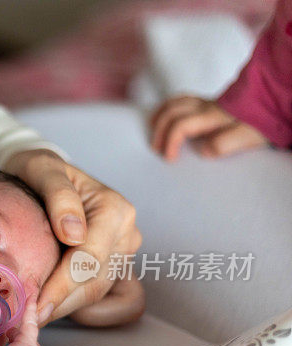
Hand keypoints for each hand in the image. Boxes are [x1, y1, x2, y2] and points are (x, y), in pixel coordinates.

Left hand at [4, 149, 143, 326]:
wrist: (42, 176)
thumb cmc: (39, 172)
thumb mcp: (42, 168)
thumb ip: (58, 196)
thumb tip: (73, 233)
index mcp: (115, 210)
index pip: (89, 259)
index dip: (62, 285)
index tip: (36, 304)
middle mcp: (126, 234)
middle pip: (94, 282)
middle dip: (59, 303)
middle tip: (25, 319)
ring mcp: (122, 253)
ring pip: (96, 294)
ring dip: (64, 308)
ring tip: (31, 316)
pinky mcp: (113, 267)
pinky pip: (100, 298)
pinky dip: (75, 307)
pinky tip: (48, 308)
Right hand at [150, 96, 267, 160]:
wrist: (277, 100)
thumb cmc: (262, 121)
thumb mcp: (248, 136)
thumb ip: (224, 144)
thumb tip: (203, 150)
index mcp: (212, 116)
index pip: (181, 126)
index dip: (170, 142)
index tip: (169, 159)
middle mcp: (205, 106)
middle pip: (171, 112)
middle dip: (159, 131)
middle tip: (157, 149)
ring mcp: (207, 102)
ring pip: (174, 102)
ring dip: (160, 116)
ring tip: (153, 130)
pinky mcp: (210, 102)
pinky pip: (181, 100)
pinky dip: (168, 108)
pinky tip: (168, 118)